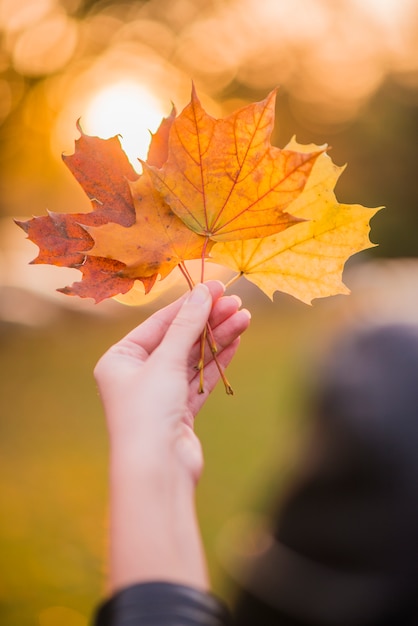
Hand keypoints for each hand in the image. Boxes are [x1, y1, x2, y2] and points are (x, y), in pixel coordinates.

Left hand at [94, 281, 250, 590]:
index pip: (159, 323)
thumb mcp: (166, 362)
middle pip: (178, 339)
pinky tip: (236, 340)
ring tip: (245, 317)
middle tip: (237, 303)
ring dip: (217, 337)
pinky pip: (201, 377)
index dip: (189, 304)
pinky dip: (218, 360)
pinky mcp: (181, 409)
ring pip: (193, 357)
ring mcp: (160, 392)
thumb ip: (186, 327)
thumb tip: (203, 294)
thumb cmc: (148, 412)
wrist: (157, 471)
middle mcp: (138, 374)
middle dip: (208, 320)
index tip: (217, 288)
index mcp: (120, 360)